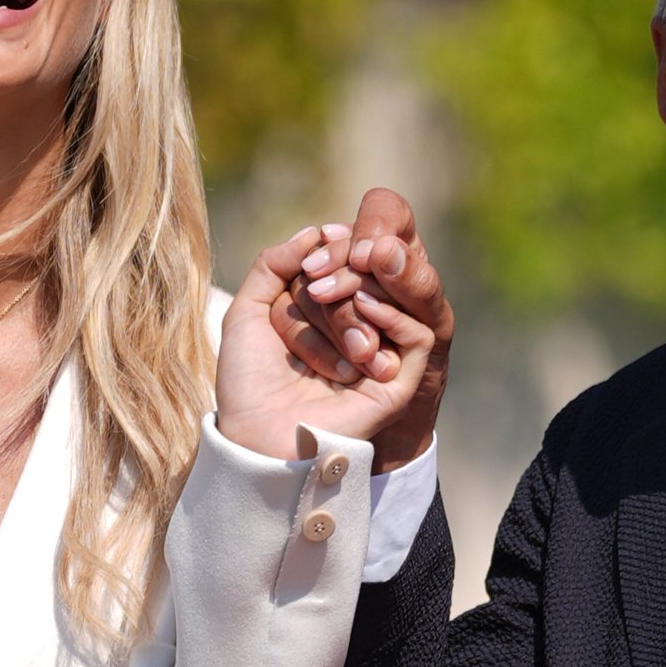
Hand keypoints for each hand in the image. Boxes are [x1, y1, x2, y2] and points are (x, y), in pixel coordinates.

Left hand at [216, 221, 438, 461]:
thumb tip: (317, 231)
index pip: (345, 269)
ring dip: (349, 299)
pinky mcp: (397, 383)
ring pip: (387, 303)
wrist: (255, 435)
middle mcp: (357, 336)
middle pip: (367, 283)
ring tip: (322, 306)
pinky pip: (417, 336)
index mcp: (326, 320)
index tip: (306, 264)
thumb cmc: (248, 381)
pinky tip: (362, 307)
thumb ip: (273, 264)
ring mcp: (379, 358)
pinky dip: (391, 314)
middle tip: (310, 291)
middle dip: (335, 279)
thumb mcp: (249, 311)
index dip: (330, 256)